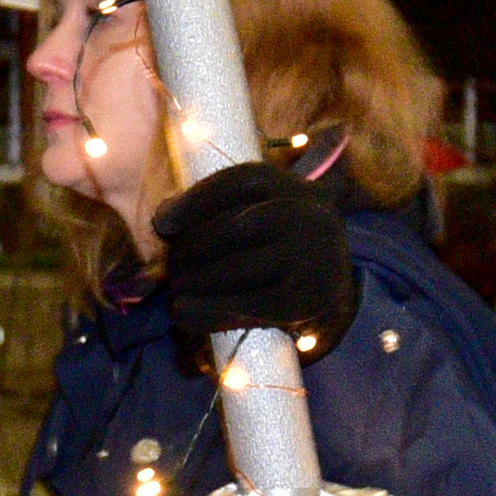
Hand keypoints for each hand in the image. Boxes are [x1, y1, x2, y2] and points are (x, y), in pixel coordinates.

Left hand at [159, 154, 356, 350]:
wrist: (334, 295)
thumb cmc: (281, 250)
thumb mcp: (262, 215)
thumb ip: (218, 209)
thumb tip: (164, 222)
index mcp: (296, 188)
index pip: (239, 182)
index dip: (194, 200)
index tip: (162, 225)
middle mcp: (310, 218)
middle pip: (233, 227)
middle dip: (190, 249)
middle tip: (171, 268)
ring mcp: (312, 261)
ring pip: (235, 269)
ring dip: (193, 282)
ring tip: (176, 290)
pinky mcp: (305, 304)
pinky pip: (244, 308)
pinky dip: (206, 312)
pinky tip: (184, 314)